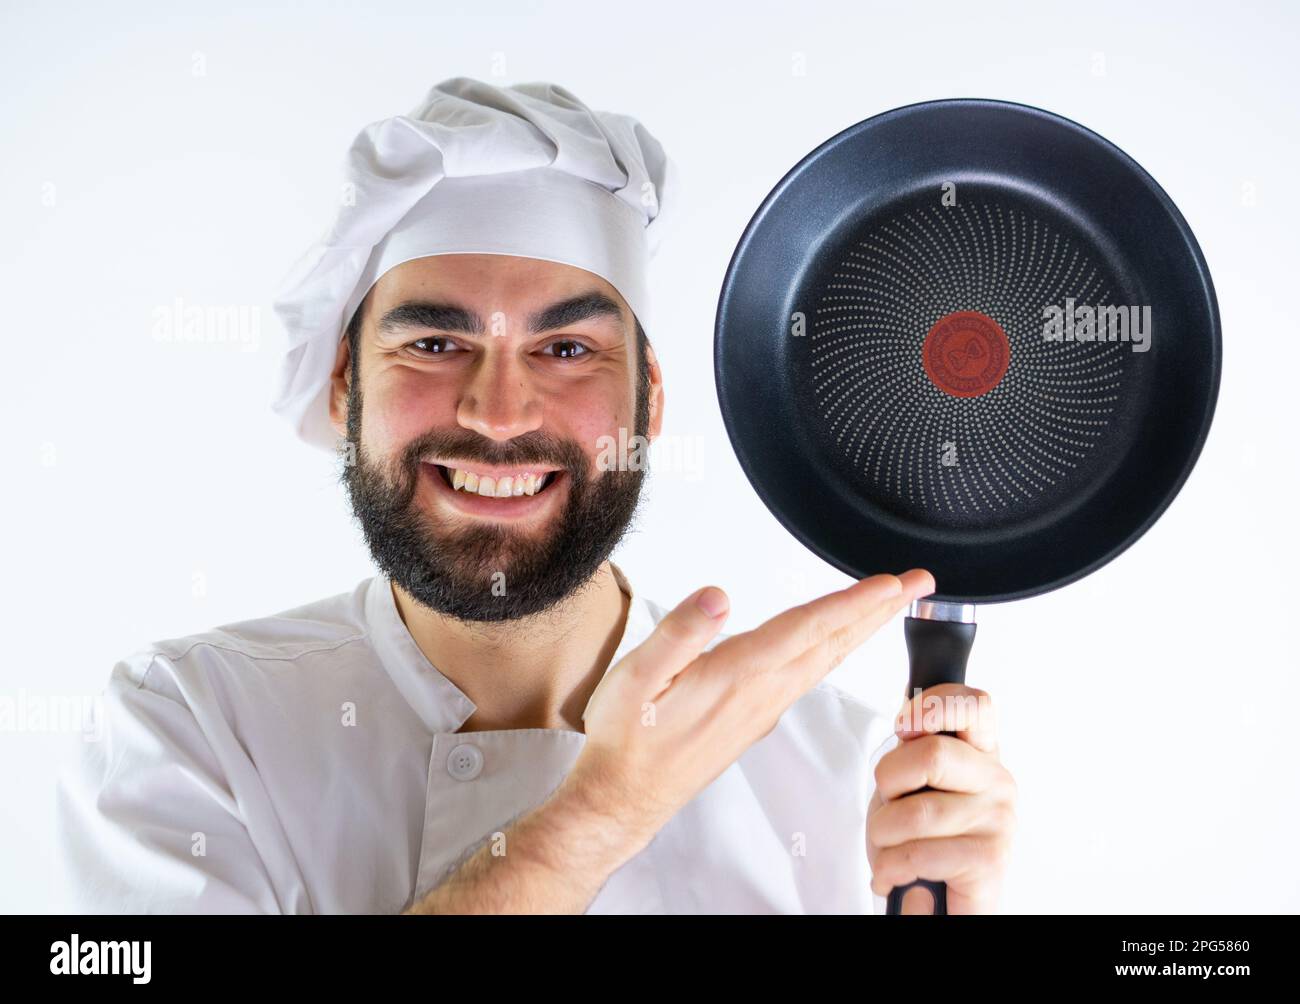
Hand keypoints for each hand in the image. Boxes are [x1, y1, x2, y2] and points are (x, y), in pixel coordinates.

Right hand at [568, 569, 936, 843]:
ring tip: (891, 604)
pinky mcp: (755, 718)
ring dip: (862, 628)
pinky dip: (834, 650)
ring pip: (825, 659)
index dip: (852, 603)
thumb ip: (678, 635)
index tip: (892, 584)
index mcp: (735, 674)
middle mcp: (760, 692)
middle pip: (832, 642)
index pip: (806, 629)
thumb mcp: (635, 679)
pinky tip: (836, 643)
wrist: (623, 797)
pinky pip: (808, 675)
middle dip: (878, 610)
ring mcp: (762, 708)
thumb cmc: (626, 738)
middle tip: (920, 583)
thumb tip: (717, 597)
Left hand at [867, 684, 1016, 913]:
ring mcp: (999, 820)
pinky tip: (895, 876)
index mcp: (981, 753)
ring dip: (883, 836)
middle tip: (891, 807)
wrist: (940, 902)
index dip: (933, 705)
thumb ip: (912, 748)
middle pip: (929, 755)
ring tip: (892, 849)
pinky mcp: (990, 860)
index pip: (974, 705)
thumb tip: (910, 717)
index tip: (904, 726)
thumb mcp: (911, 783)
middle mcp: (998, 781)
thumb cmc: (923, 838)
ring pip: (913, 812)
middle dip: (888, 784)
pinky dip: (890, 869)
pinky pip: (917, 854)